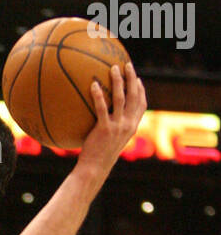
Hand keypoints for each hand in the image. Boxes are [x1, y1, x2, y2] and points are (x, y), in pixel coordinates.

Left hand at [77, 60, 146, 175]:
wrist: (94, 169)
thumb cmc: (99, 156)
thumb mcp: (111, 142)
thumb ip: (113, 128)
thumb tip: (105, 117)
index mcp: (132, 127)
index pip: (141, 105)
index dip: (141, 91)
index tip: (137, 79)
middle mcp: (128, 125)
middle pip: (134, 97)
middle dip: (132, 78)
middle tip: (127, 65)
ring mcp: (117, 127)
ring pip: (121, 98)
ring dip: (118, 81)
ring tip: (113, 68)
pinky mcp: (104, 129)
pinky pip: (102, 108)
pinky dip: (98, 95)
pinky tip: (93, 84)